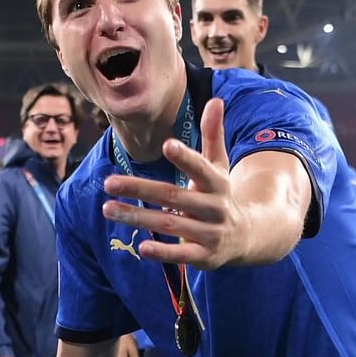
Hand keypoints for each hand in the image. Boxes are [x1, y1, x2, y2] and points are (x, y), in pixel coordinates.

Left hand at [100, 97, 244, 268]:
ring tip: (108, 208)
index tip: (167, 144)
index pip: (201, 168)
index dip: (186, 157)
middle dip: (140, 189)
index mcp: (218, 183)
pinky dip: (163, 252)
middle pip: (173, 197)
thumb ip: (213, 135)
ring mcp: (210, 233)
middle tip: (109, 182)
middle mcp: (214, 208)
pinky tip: (141, 247)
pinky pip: (183, 255)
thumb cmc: (222, 195)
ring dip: (138, 217)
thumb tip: (215, 100)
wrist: (248, 236)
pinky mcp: (205, 256)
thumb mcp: (221, 166)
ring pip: (170, 225)